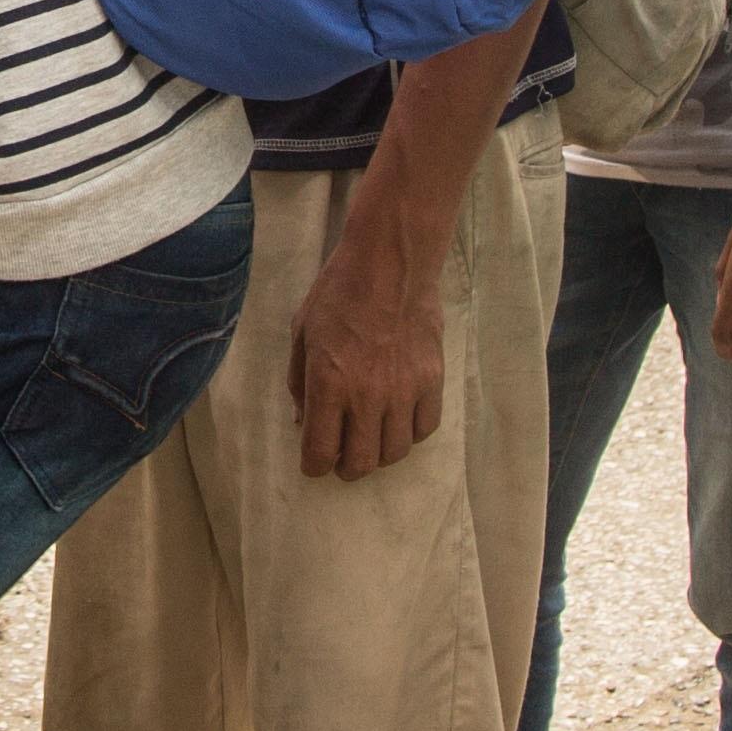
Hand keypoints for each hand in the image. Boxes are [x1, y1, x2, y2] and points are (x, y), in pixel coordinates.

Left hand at [288, 218, 447, 480]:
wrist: (391, 262)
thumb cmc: (338, 292)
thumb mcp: (302, 332)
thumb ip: (299, 381)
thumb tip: (303, 419)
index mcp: (329, 384)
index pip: (320, 452)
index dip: (314, 466)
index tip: (314, 462)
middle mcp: (367, 396)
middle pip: (361, 463)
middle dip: (346, 468)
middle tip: (343, 456)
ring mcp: (404, 391)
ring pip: (394, 452)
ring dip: (379, 453)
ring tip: (371, 438)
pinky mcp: (432, 381)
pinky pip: (424, 428)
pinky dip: (409, 433)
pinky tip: (399, 420)